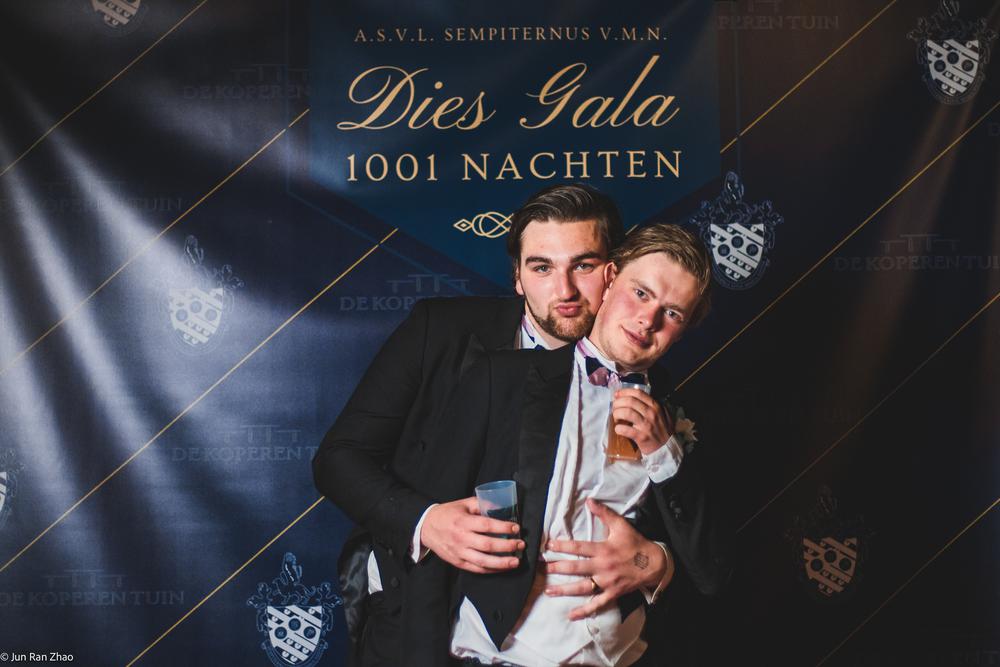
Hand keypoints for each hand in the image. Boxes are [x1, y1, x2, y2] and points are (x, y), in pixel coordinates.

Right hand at [420, 497, 523, 573]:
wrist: (426, 527)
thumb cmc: (448, 514)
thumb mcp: (463, 504)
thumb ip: (481, 504)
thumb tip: (501, 505)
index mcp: (463, 522)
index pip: (487, 525)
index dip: (503, 527)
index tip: (516, 527)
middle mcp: (461, 538)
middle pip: (488, 545)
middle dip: (507, 546)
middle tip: (520, 544)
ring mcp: (459, 552)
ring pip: (483, 561)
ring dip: (502, 563)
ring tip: (516, 561)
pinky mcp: (458, 562)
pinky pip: (477, 569)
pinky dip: (491, 570)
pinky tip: (502, 568)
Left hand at [543, 499, 672, 619]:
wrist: (654, 563)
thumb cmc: (635, 543)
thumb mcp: (621, 525)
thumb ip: (604, 513)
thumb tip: (589, 501)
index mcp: (603, 549)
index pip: (578, 547)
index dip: (562, 546)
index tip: (548, 546)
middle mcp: (603, 567)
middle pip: (576, 568)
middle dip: (557, 568)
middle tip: (541, 569)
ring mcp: (607, 582)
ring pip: (582, 587)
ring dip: (564, 590)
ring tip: (548, 591)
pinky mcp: (612, 594)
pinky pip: (596, 604)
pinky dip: (584, 611)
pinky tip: (571, 615)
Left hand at [612, 388, 671, 455]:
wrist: (666, 447)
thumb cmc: (660, 429)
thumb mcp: (661, 412)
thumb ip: (650, 404)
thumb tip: (631, 395)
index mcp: (655, 406)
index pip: (637, 393)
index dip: (624, 392)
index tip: (617, 395)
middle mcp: (651, 413)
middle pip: (629, 401)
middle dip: (618, 403)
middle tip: (614, 407)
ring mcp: (646, 425)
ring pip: (626, 413)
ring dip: (616, 414)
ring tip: (616, 418)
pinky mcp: (641, 437)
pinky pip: (625, 429)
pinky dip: (618, 428)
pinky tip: (618, 429)